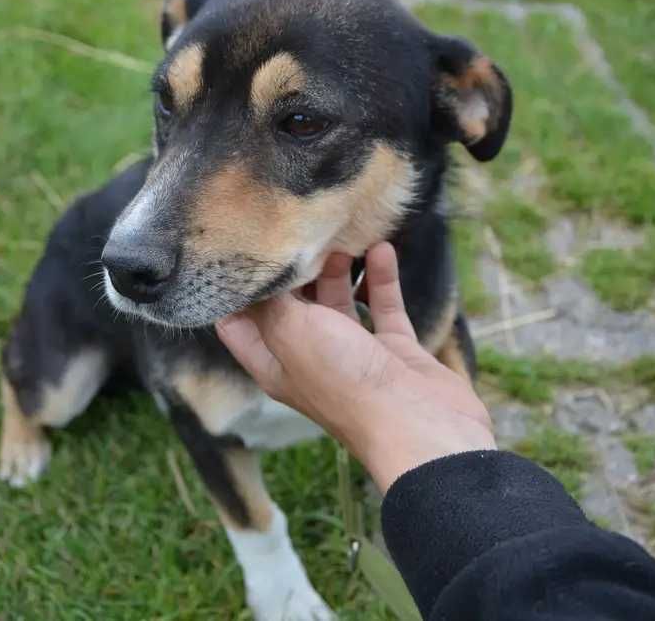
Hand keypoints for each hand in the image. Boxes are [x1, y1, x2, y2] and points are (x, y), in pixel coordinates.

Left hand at [216, 242, 495, 491]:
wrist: (418, 424)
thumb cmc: (345, 382)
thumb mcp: (291, 331)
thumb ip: (273, 299)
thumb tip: (260, 271)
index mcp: (274, 364)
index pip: (239, 324)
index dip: (236, 291)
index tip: (241, 251)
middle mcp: (309, 359)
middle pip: (291, 306)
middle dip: (293, 270)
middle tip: (299, 230)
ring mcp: (353, 355)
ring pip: (338, 302)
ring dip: (339, 270)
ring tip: (341, 236)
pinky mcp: (393, 350)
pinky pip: (382, 305)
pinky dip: (380, 277)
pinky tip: (381, 248)